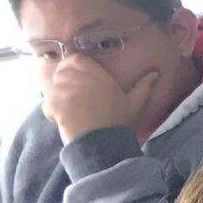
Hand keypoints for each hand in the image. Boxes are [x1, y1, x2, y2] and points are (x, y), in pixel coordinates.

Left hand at [44, 53, 161, 144]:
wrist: (103, 143)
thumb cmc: (118, 123)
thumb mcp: (134, 104)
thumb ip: (143, 87)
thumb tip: (155, 73)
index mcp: (97, 75)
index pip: (75, 59)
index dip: (72, 66)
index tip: (76, 77)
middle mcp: (79, 79)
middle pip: (61, 72)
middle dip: (62, 82)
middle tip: (71, 96)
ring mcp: (64, 91)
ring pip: (52, 88)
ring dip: (57, 98)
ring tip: (68, 110)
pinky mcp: (54, 105)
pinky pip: (47, 104)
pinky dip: (51, 112)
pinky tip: (62, 120)